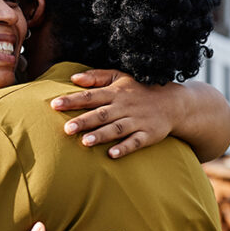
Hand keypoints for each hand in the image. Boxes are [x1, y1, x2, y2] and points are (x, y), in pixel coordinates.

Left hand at [50, 69, 184, 158]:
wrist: (174, 103)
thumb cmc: (140, 90)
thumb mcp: (120, 77)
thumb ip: (97, 77)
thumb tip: (73, 77)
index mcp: (115, 93)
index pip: (90, 96)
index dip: (72, 100)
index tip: (55, 104)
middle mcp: (125, 107)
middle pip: (101, 114)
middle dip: (84, 121)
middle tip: (66, 128)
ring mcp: (137, 121)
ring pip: (117, 129)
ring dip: (101, 135)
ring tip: (85, 142)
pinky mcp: (149, 134)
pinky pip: (136, 142)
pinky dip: (125, 147)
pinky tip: (112, 154)